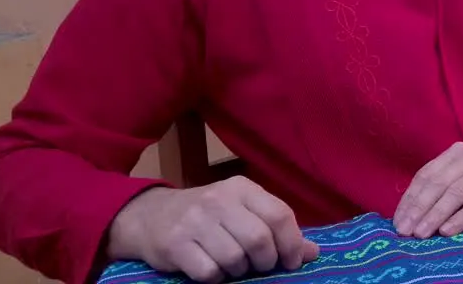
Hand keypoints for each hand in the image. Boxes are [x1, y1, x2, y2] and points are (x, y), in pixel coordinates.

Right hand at [106, 176, 319, 283]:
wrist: (150, 216)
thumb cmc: (208, 216)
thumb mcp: (243, 212)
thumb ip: (277, 228)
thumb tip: (312, 252)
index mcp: (241, 188)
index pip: (279, 215)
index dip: (292, 243)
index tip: (291, 261)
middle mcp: (218, 200)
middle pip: (259, 239)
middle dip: (265, 261)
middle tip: (259, 266)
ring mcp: (195, 222)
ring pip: (234, 258)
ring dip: (239, 271)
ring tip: (233, 266)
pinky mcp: (175, 244)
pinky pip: (209, 272)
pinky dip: (216, 278)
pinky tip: (212, 270)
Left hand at [393, 137, 462, 238]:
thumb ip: (446, 184)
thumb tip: (414, 213)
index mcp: (457, 153)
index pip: (426, 175)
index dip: (410, 199)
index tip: (397, 221)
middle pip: (437, 184)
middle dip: (418, 209)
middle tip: (404, 231)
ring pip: (455, 194)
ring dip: (435, 215)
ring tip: (420, 234)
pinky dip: (461, 218)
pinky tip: (447, 231)